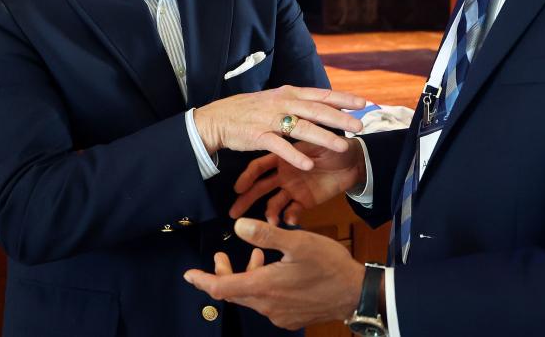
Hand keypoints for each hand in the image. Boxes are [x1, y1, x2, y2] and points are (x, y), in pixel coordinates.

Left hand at [183, 218, 364, 329]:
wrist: (355, 294)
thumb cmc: (329, 265)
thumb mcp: (297, 242)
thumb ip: (265, 233)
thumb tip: (237, 226)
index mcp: (263, 286)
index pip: (221, 288)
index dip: (202, 281)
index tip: (189, 274)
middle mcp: (267, 306)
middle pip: (233, 293)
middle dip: (223, 274)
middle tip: (222, 256)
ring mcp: (279, 315)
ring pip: (251, 296)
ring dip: (247, 276)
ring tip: (257, 256)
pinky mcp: (290, 318)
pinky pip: (267, 303)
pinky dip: (263, 286)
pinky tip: (276, 270)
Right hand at [192, 86, 364, 170]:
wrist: (219, 118)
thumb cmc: (251, 109)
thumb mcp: (276, 99)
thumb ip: (299, 102)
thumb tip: (324, 104)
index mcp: (289, 93)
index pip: (321, 95)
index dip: (342, 98)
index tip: (363, 103)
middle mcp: (282, 103)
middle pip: (316, 110)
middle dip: (340, 118)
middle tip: (360, 125)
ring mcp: (270, 119)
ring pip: (302, 128)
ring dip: (323, 137)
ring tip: (342, 146)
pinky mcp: (258, 137)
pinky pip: (280, 147)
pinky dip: (294, 156)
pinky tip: (309, 164)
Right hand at [230, 138, 366, 224]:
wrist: (354, 160)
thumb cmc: (333, 144)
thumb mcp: (317, 141)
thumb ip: (302, 146)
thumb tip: (287, 148)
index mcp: (283, 157)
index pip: (260, 167)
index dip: (249, 177)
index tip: (238, 188)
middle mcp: (283, 174)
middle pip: (260, 188)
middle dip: (247, 200)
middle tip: (234, 213)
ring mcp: (293, 189)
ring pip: (273, 203)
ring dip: (269, 213)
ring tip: (269, 222)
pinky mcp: (305, 201)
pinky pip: (293, 211)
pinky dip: (289, 218)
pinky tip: (289, 222)